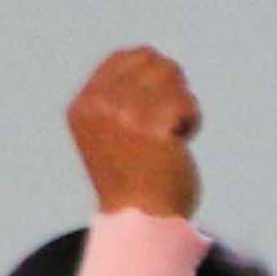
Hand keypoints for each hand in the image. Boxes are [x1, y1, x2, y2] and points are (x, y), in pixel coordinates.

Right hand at [68, 46, 201, 220]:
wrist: (143, 220)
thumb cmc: (137, 178)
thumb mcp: (112, 130)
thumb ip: (120, 95)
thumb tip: (150, 55)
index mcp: (84, 105)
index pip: (127, 57)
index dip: (154, 77)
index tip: (153, 111)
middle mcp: (98, 106)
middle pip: (153, 61)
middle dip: (170, 88)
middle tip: (165, 124)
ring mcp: (123, 115)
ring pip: (172, 76)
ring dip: (182, 104)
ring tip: (171, 134)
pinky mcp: (151, 127)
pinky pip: (186, 102)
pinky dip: (192, 119)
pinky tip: (181, 141)